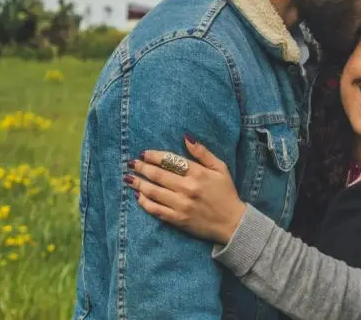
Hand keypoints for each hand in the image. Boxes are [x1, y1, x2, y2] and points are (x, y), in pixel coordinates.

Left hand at [124, 137, 245, 244]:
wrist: (232, 223)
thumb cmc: (226, 193)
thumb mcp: (220, 168)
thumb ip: (203, 153)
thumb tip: (186, 138)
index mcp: (198, 173)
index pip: (170, 161)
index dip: (154, 156)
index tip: (144, 153)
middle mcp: (187, 188)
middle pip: (158, 175)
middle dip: (141, 168)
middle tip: (131, 163)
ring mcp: (181, 205)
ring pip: (153, 192)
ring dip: (138, 183)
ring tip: (129, 178)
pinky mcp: (178, 219)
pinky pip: (156, 209)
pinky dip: (145, 202)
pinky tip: (138, 196)